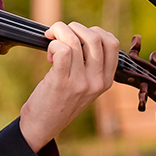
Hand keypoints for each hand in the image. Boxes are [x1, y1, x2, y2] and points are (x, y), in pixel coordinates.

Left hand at [18, 21, 119, 152]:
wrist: (42, 127)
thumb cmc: (60, 103)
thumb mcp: (84, 87)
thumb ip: (89, 66)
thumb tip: (78, 34)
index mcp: (106, 81)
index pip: (112, 43)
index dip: (94, 31)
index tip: (77, 36)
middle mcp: (96, 81)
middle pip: (95, 37)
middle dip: (74, 27)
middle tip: (59, 35)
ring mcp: (80, 82)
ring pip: (75, 40)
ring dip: (59, 32)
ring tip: (51, 42)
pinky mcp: (61, 82)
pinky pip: (61, 50)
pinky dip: (53, 44)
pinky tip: (48, 55)